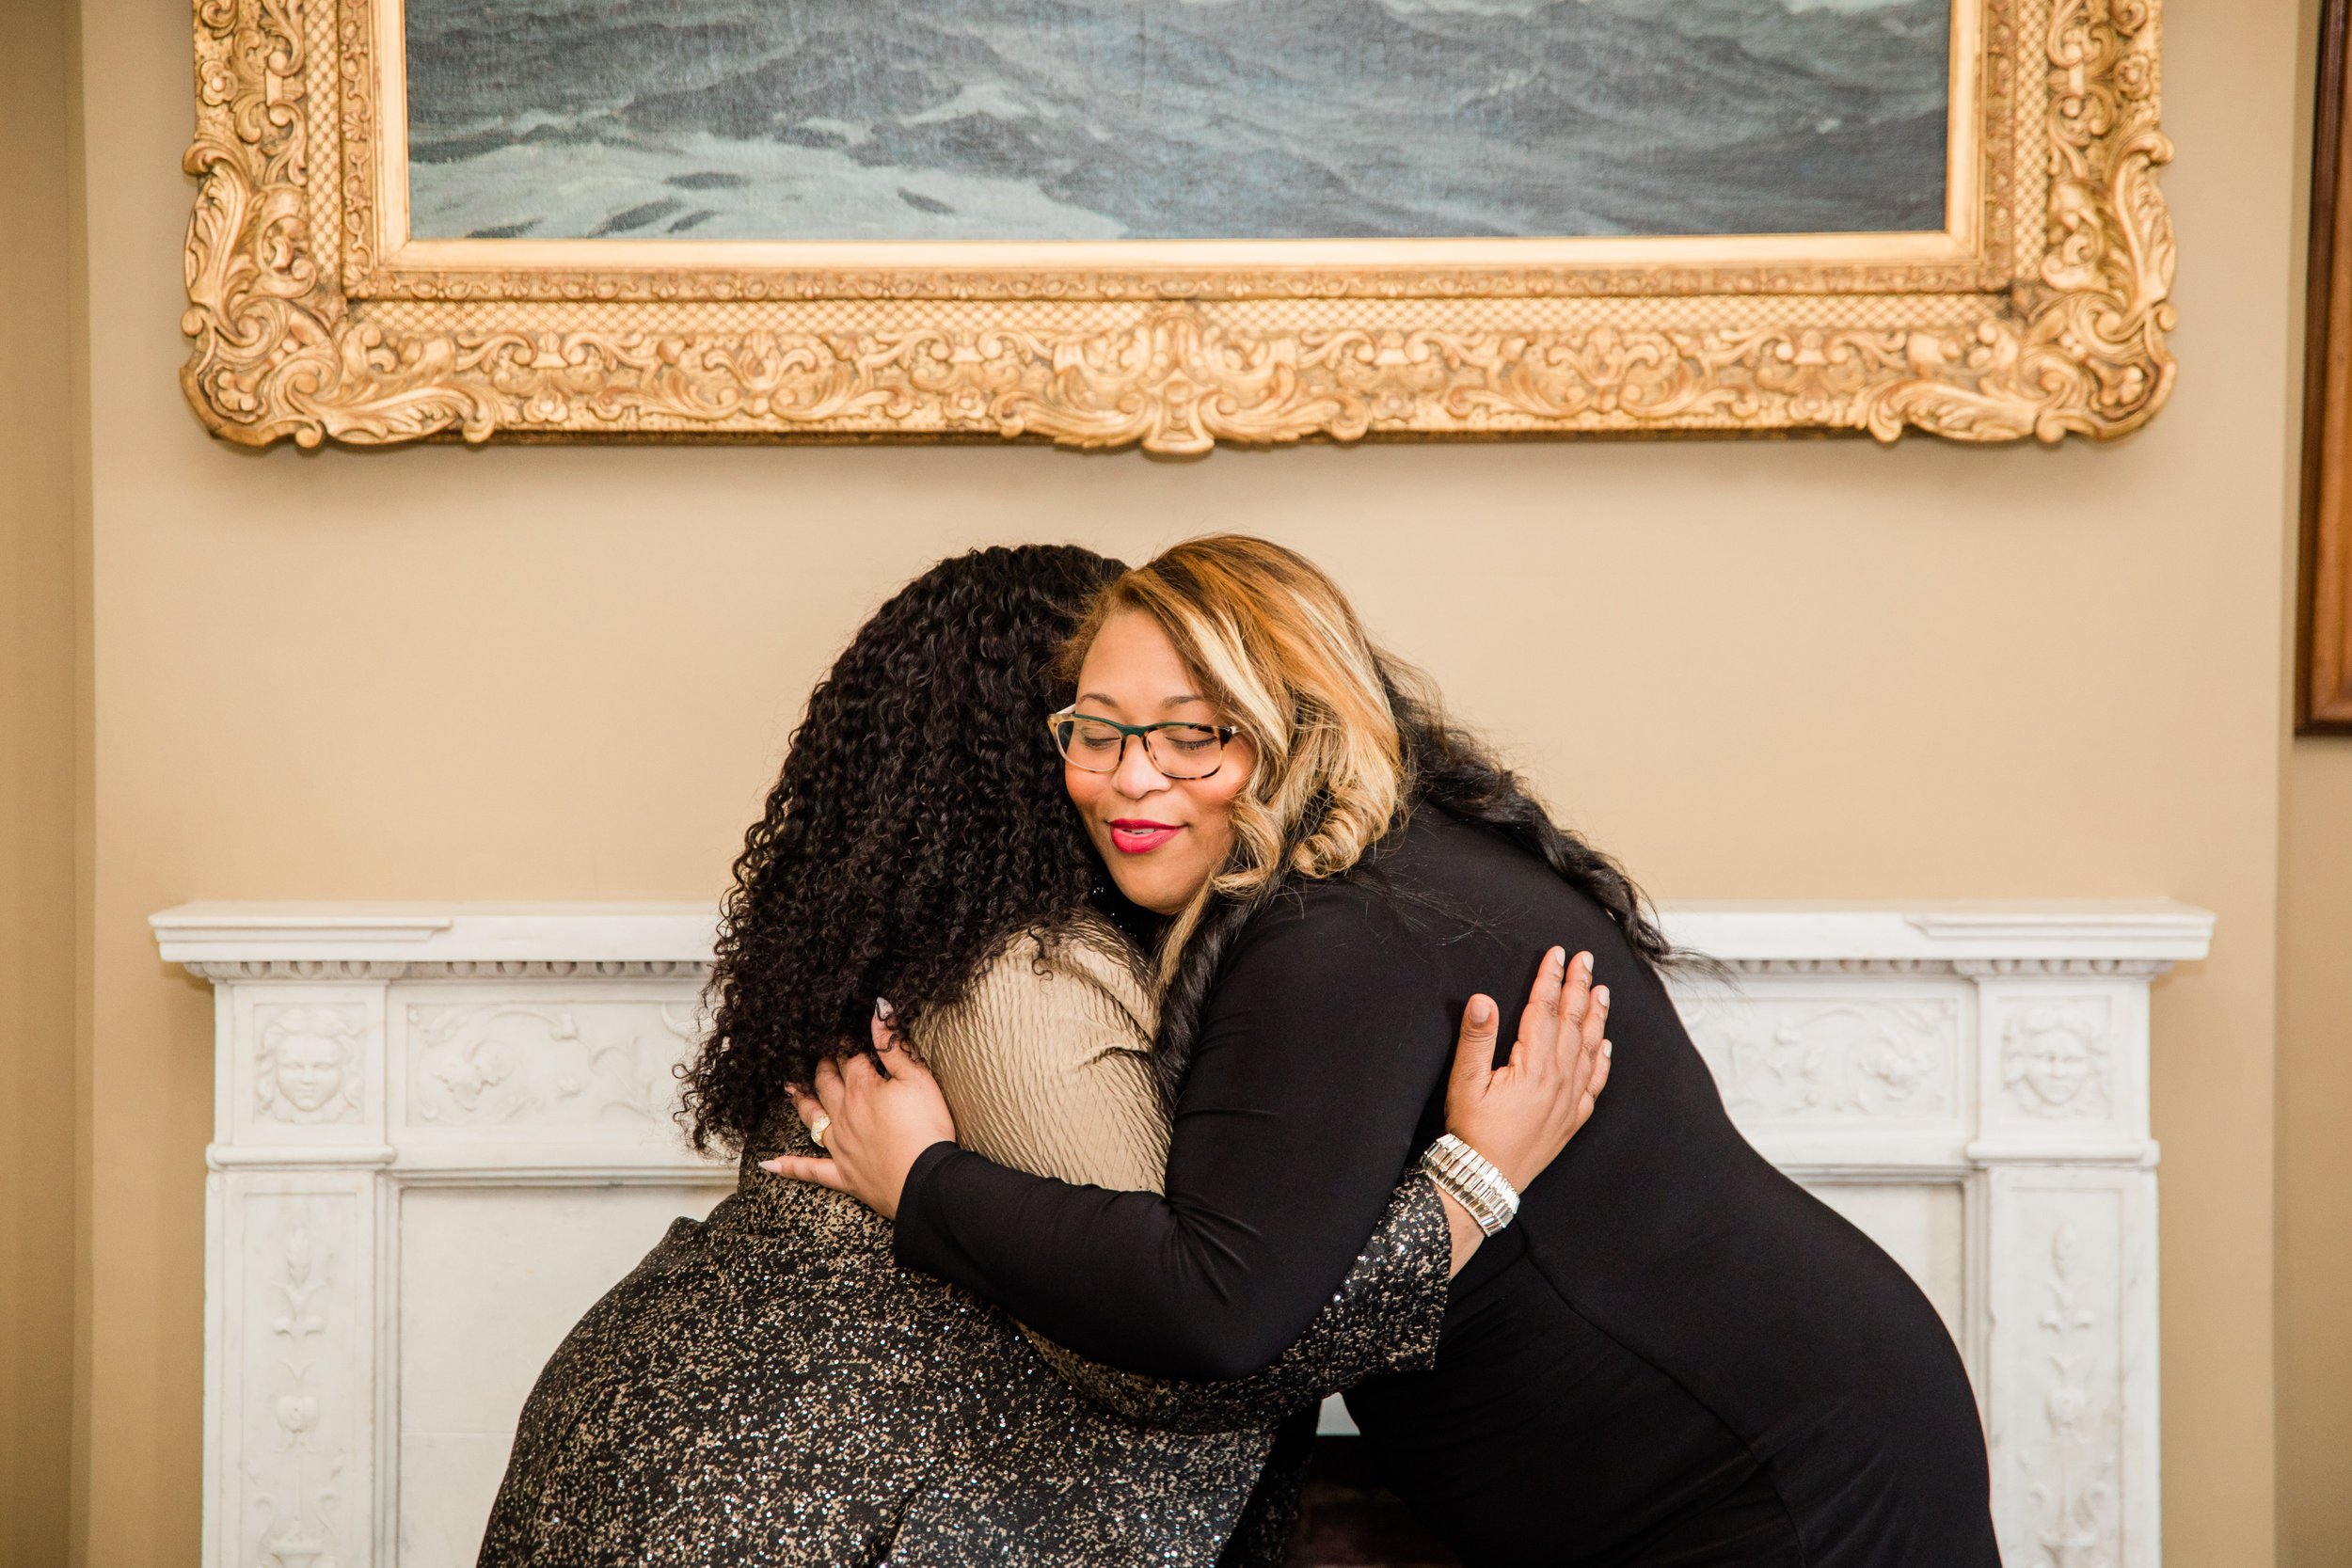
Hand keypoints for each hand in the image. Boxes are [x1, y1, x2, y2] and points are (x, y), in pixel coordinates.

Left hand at [759, 1003, 955, 1220]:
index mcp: (862, 1088)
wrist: (925, 1182)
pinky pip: (810, 1169)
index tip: (843, 1035)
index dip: (846, 1045)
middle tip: (818, 1055)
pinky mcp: (843, 1174)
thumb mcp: (918, 1078)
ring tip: (789, 1090)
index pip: (849, 1058)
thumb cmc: (926, 1128)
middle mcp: (843, 1114)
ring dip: (801, 1103)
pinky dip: (789, 1166)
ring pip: (812, 1118)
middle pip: (827, 1083)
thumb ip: (894, 1045)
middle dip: (822, 1066)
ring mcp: (839, 1146)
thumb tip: (878, 1009)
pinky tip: (768, 1164)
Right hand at [1444, 947, 1611, 1193]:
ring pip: (1590, 1048)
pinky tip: (1608, 1046)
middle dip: (1579, 986)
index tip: (1558, 953)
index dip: (1551, 978)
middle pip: (1573, 1022)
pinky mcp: (1572, 1118)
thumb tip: (1483, 999)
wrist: (1486, 1180)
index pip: (1545, 1010)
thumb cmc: (1472, 1132)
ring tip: (1603, 991)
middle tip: (1586, 959)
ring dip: (1596, 1016)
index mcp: (1533, 1066)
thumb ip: (1476, 1039)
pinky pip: (1595, 1083)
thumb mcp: (1464, 1083)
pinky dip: (1604, 1061)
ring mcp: (1570, 1100)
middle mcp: (1559, 1079)